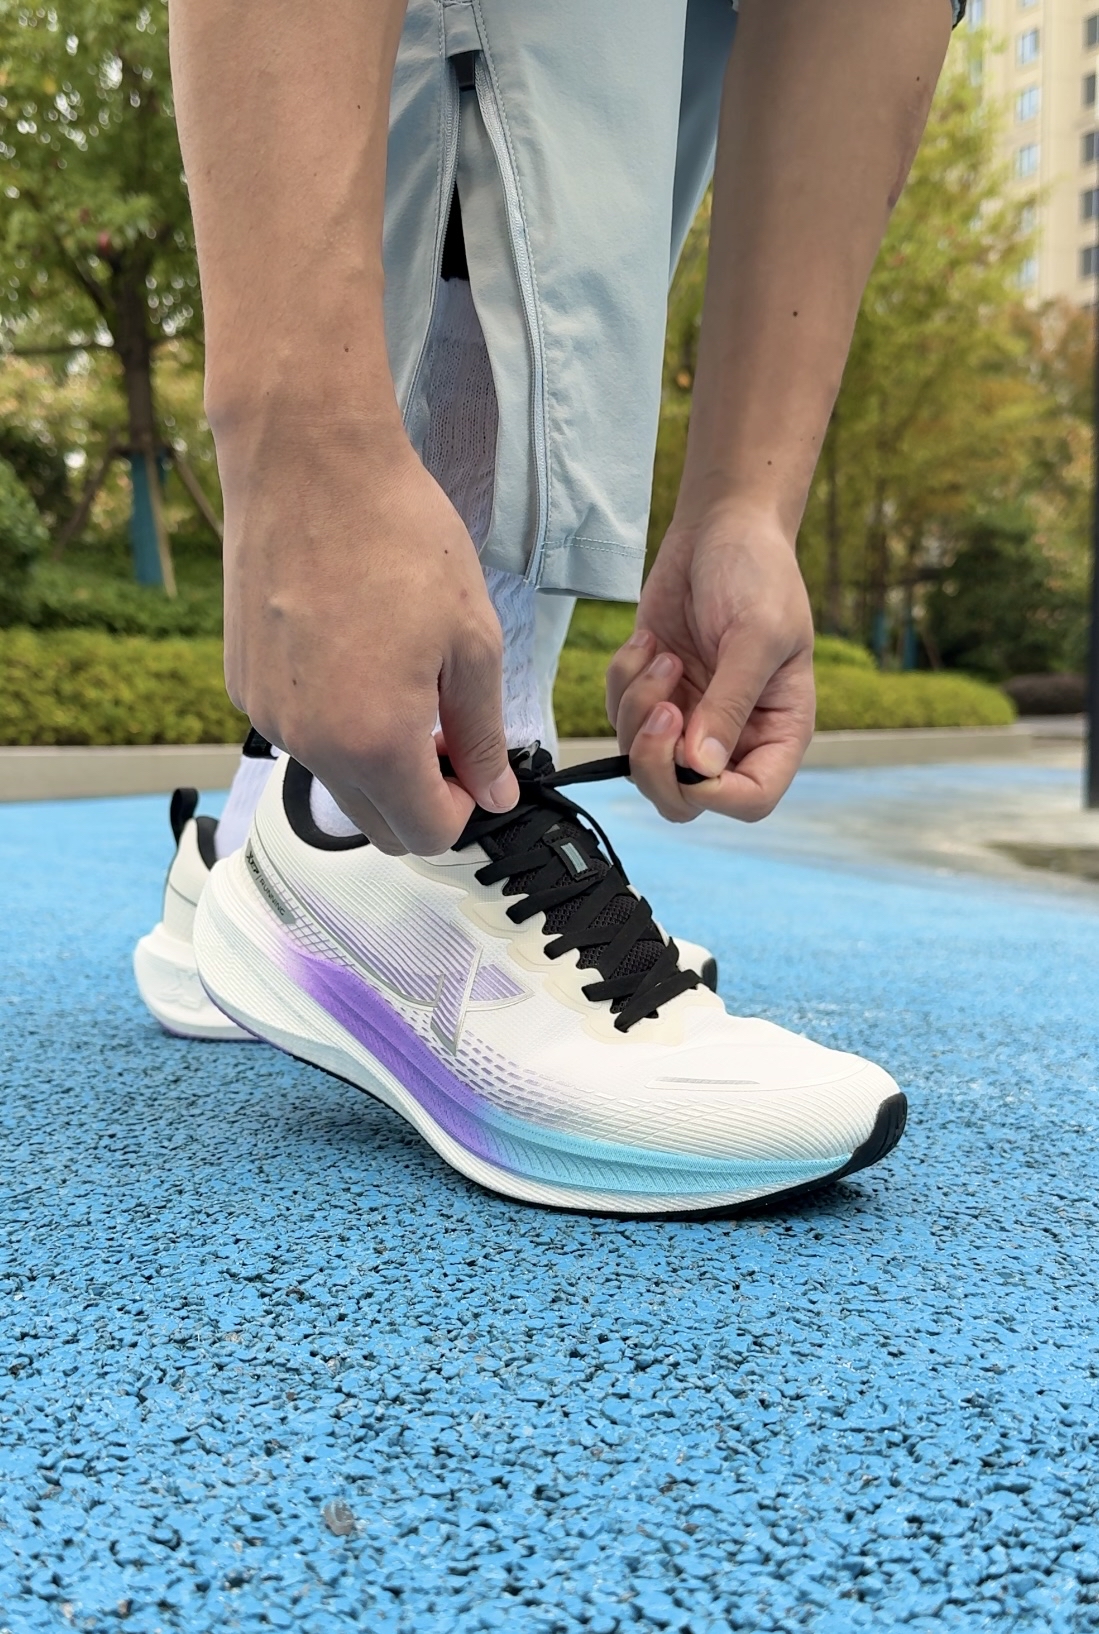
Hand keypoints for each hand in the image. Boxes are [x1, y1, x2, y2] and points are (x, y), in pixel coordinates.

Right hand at [219, 416, 517, 854]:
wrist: (309, 463)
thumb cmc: (400, 538)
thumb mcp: (472, 642)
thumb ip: (483, 734)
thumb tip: (496, 794)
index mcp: (374, 743)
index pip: (426, 833)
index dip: (465, 809)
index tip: (478, 764)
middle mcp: (310, 744)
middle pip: (376, 821)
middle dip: (421, 794)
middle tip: (448, 729)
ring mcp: (268, 716)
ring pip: (336, 777)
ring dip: (376, 756)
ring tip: (402, 674)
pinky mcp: (243, 683)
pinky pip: (300, 731)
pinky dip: (333, 718)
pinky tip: (353, 650)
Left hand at [605, 505, 814, 823]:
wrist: (721, 528)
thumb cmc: (758, 574)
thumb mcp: (755, 636)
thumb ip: (729, 704)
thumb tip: (700, 768)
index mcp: (778, 730)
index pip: (751, 799)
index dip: (716, 794)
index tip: (691, 753)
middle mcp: (733, 735)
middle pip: (685, 798)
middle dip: (658, 762)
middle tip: (662, 709)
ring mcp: (689, 717)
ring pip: (643, 761)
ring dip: (639, 710)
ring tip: (661, 656)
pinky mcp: (653, 694)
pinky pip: (620, 718)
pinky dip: (624, 683)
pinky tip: (648, 643)